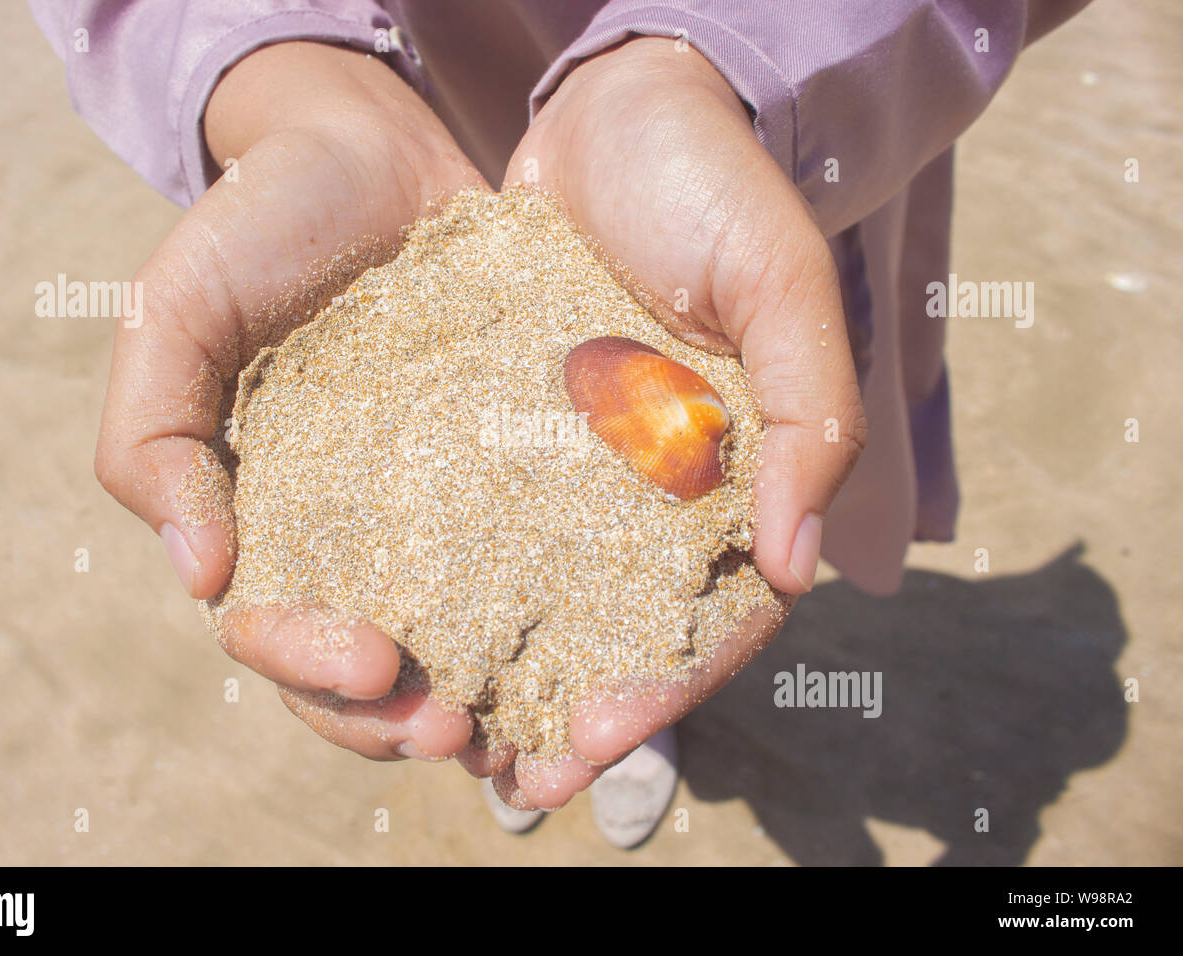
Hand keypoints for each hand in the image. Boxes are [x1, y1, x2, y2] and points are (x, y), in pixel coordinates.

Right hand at [94, 42, 485, 761]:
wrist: (366, 150)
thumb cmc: (256, 228)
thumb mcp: (173, 316)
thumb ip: (152, 439)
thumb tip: (203, 577)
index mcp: (267, 523)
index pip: (276, 636)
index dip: (313, 668)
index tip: (373, 659)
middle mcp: (354, 538)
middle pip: (368, 674)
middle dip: (404, 718)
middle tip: (457, 728)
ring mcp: (438, 513)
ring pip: (455, 644)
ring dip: (483, 700)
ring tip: (523, 729)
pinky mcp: (513, 473)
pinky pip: (533, 563)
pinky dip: (552, 626)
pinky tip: (589, 659)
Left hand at [486, 38, 866, 807]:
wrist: (619, 107)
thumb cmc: (716, 189)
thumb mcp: (781, 284)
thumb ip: (809, 414)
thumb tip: (800, 565)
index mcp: (736, 480)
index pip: (714, 616)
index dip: (665, 687)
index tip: (597, 738)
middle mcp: (655, 494)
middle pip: (623, 632)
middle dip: (574, 711)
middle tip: (514, 775)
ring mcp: (581, 471)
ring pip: (548, 600)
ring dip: (504, 672)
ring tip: (447, 734)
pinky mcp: (513, 435)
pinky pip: (484, 525)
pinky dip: (452, 586)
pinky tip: (405, 634)